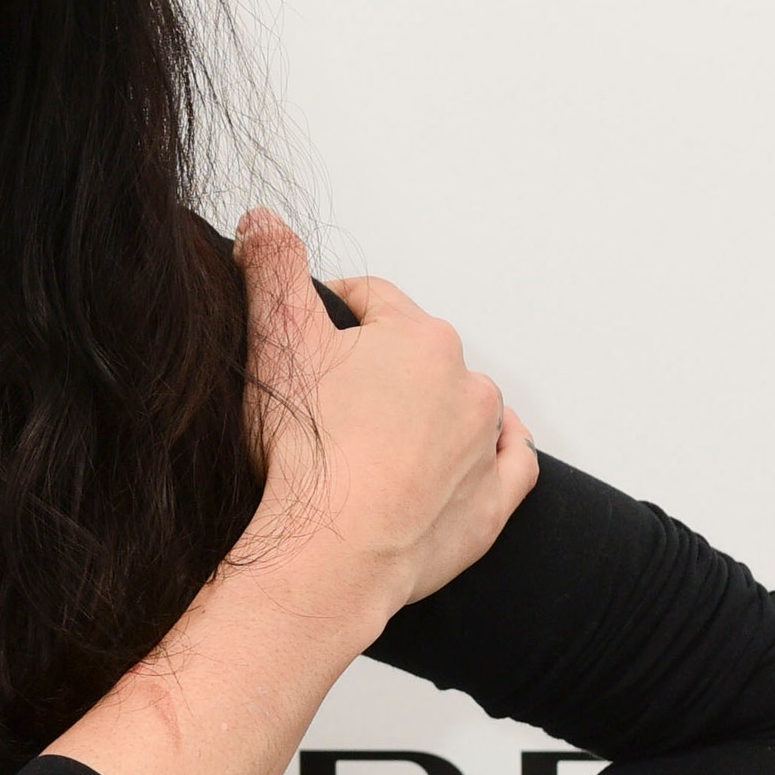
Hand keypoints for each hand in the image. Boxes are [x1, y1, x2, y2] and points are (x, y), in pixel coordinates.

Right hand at [234, 214, 536, 625]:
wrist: (332, 554)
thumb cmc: (306, 453)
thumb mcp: (275, 341)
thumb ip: (272, 270)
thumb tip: (264, 220)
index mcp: (420, 337)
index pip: (374, 300)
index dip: (334, 309)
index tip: (306, 332)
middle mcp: (466, 383)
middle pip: (420, 355)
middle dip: (382, 367)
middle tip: (333, 399)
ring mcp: (483, 446)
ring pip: (466, 407)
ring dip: (436, 411)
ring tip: (384, 438)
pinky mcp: (490, 505)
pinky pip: (510, 466)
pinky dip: (494, 458)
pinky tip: (473, 461)